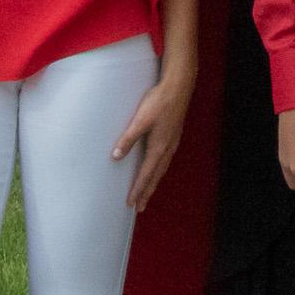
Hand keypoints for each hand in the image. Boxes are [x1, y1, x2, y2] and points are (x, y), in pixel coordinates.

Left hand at [114, 61, 196, 210]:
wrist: (178, 87)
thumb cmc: (159, 102)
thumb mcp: (140, 119)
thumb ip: (128, 139)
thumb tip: (116, 157)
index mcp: (158, 148)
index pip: (146, 175)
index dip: (138, 190)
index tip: (131, 203)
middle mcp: (167, 149)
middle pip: (155, 176)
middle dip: (147, 192)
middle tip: (139, 207)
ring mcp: (172, 143)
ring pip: (162, 169)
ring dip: (154, 182)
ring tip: (148, 193)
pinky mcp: (174, 136)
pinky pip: (166, 160)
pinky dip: (160, 170)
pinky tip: (158, 168)